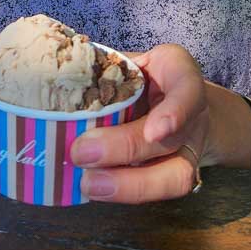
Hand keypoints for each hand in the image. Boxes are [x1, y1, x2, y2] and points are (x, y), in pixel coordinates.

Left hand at [68, 44, 250, 203]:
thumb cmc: (148, 74)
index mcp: (181, 75)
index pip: (188, 91)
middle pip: (170, 141)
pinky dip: (123, 192)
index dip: (175, 113)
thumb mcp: (135, 57)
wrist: (183, 100)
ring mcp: (188, 150)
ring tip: (88, 183)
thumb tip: (58, 70)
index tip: (153, 131)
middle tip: (82, 153)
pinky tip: (92, 189)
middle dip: (126, 150)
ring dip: (128, 185)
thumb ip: (107, 63)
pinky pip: (156, 190)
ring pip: (173, 178)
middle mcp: (192, 117)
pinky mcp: (175, 174)